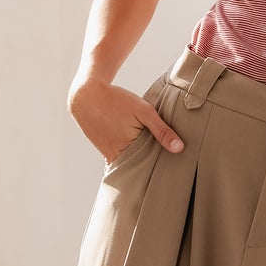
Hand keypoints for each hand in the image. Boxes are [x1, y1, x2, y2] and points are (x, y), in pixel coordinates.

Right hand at [67, 73, 184, 162]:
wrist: (86, 95)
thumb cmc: (117, 101)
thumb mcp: (144, 111)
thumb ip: (162, 130)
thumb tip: (179, 148)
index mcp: (128, 149)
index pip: (149, 166)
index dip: (160, 166)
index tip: (172, 170)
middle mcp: (116, 156)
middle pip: (138, 167)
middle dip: (150, 168)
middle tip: (166, 169)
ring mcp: (108, 154)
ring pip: (128, 164)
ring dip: (139, 163)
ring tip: (153, 161)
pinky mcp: (104, 150)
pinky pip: (119, 159)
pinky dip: (128, 158)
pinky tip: (136, 153)